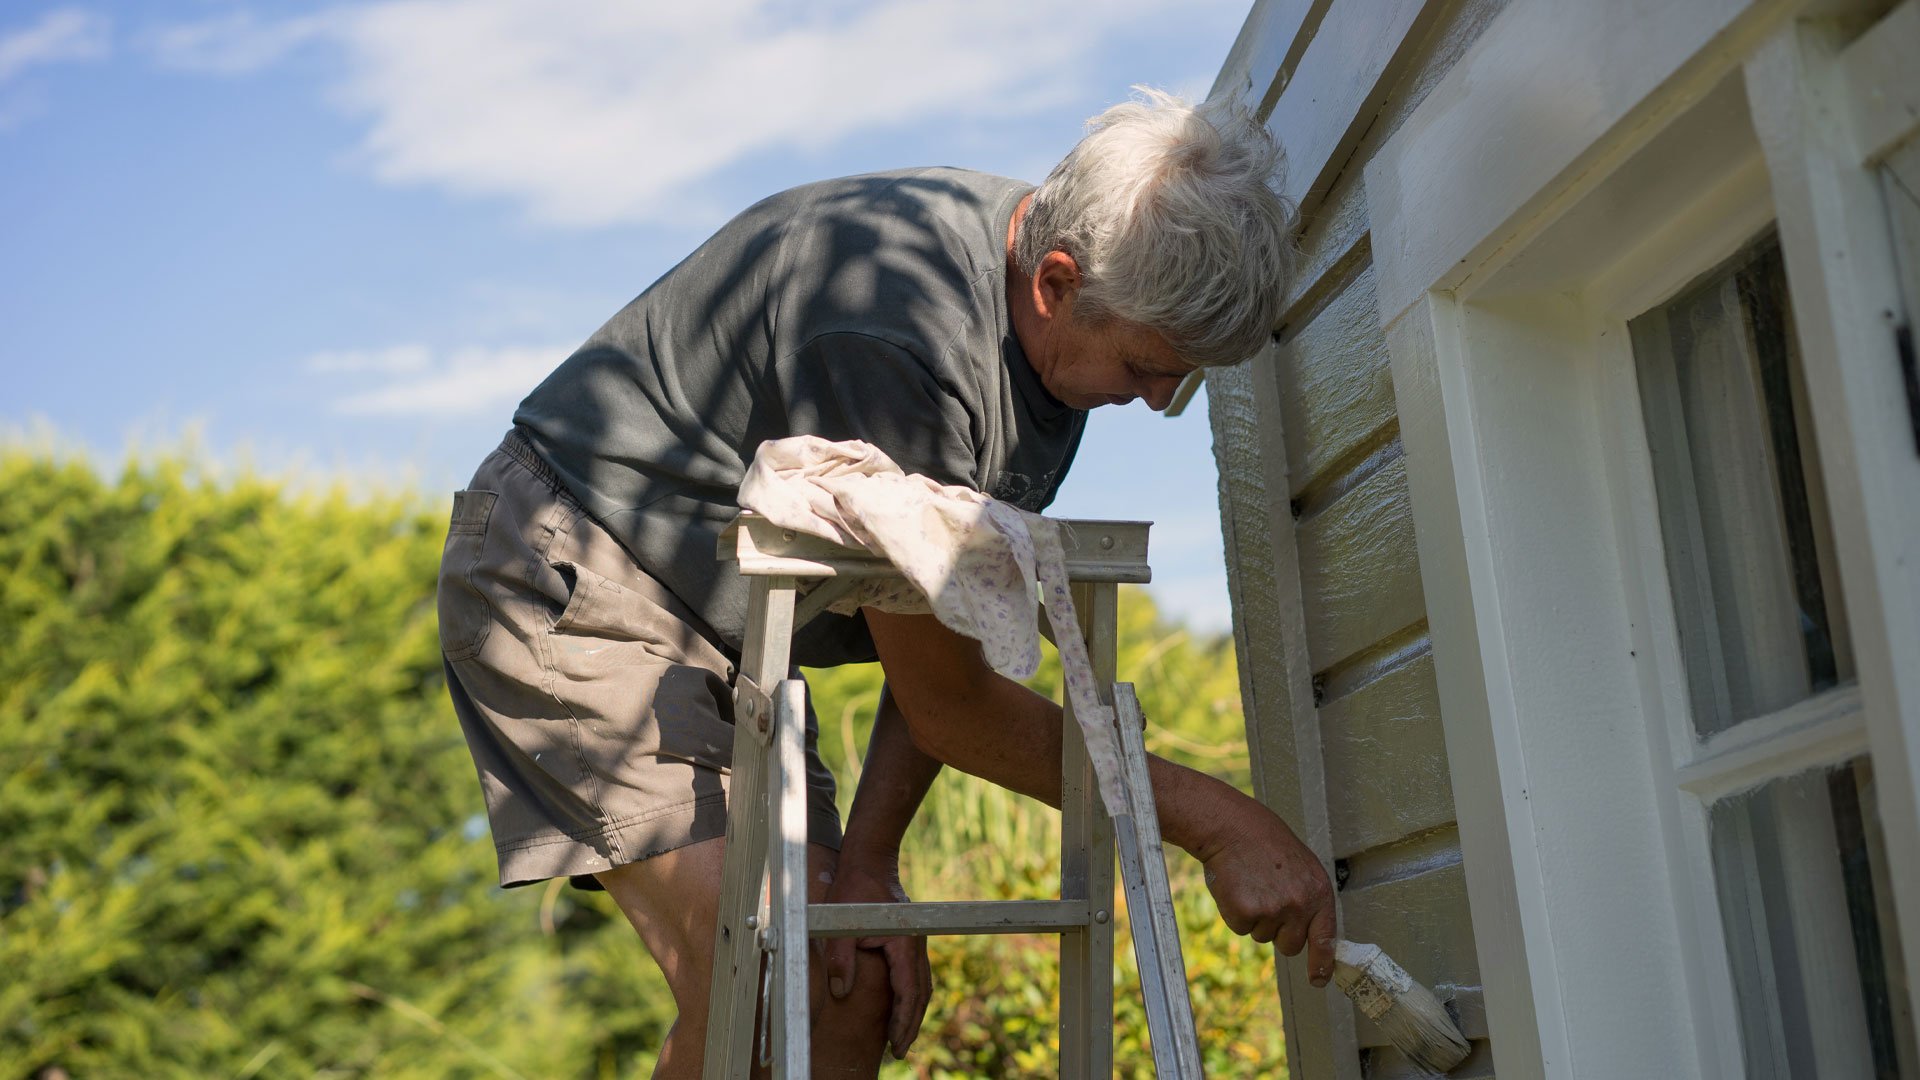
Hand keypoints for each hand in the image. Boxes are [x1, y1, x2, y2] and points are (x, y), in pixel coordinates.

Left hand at [822, 848, 931, 1058]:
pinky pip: (916, 976)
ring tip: (900, 1039)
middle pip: (920, 994)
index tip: (896, 1044)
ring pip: (921, 986)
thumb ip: (839, 959)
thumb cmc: (853, 891)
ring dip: (912, 1013)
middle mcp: (916, 945)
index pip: (907, 991)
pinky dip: (910, 997)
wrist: (869, 862)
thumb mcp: (839, 925)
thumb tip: (840, 992)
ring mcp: (915, 943)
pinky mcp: (909, 942)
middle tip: (899, 1051)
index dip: (903, 1021)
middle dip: (910, 1025)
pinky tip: (900, 1009)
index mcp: (903, 943)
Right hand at [1199, 800, 1337, 986]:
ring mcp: (1273, 910)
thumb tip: (1309, 935)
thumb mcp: (1300, 867)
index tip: (1318, 979)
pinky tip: (1237, 887)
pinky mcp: (1246, 913)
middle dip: (1278, 931)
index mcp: (1318, 891)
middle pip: (1290, 945)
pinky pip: (1241, 928)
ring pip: (1262, 936)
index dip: (1322, 963)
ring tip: (1251, 884)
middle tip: (1267, 897)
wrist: (1231, 826)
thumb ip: (1308, 899)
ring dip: (1255, 917)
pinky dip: (1235, 913)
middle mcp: (1300, 904)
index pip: (1325, 938)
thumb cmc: (1264, 843)